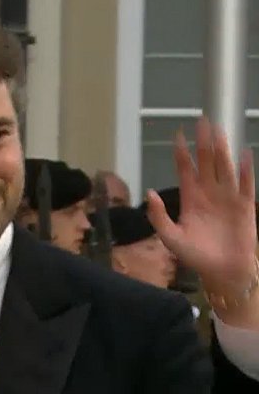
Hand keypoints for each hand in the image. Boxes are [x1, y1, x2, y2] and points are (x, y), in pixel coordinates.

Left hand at [146, 118, 256, 294]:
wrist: (222, 272)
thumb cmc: (196, 256)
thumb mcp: (170, 237)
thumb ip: (159, 216)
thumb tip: (149, 193)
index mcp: (191, 199)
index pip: (186, 170)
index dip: (182, 153)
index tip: (178, 134)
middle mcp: (209, 193)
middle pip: (206, 162)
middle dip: (203, 142)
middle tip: (201, 121)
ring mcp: (227, 197)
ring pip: (224, 167)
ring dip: (222, 149)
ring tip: (219, 130)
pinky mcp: (244, 206)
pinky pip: (245, 184)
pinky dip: (244, 169)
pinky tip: (244, 153)